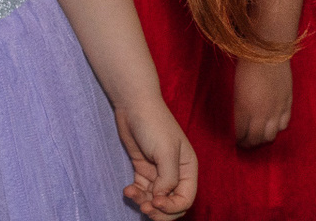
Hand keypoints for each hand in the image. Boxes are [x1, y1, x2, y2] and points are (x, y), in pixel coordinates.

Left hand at [116, 97, 197, 219]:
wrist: (133, 105)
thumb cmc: (154, 125)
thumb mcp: (165, 152)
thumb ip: (168, 178)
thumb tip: (162, 197)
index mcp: (188, 170)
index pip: (186, 198)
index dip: (173, 207)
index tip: (157, 203)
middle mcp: (175, 173)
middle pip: (172, 202)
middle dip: (160, 211)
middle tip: (145, 210)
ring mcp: (158, 172)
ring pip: (155, 198)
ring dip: (145, 202)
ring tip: (133, 197)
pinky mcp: (143, 169)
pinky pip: (142, 189)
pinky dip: (136, 193)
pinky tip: (127, 191)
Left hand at [233, 58, 292, 146]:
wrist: (267, 53)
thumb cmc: (246, 66)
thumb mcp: (235, 89)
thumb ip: (238, 107)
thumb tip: (238, 120)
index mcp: (244, 109)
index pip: (241, 133)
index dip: (237, 139)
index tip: (235, 141)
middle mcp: (261, 113)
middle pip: (256, 138)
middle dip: (249, 143)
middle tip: (244, 143)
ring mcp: (276, 110)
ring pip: (271, 135)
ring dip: (264, 139)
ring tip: (258, 139)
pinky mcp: (287, 104)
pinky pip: (284, 125)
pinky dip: (277, 129)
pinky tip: (273, 127)